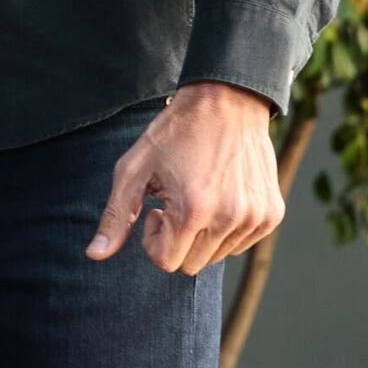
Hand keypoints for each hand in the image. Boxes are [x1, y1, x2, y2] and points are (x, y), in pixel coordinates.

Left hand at [88, 81, 285, 273]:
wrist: (226, 102)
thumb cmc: (174, 133)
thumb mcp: (134, 169)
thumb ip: (116, 215)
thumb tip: (94, 255)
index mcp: (194, 210)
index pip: (166, 262)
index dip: (153, 239)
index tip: (157, 210)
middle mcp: (230, 219)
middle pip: (191, 265)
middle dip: (176, 240)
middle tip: (175, 203)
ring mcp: (256, 218)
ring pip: (217, 256)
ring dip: (202, 235)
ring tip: (198, 196)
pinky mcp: (273, 215)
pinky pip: (241, 244)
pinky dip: (226, 229)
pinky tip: (220, 196)